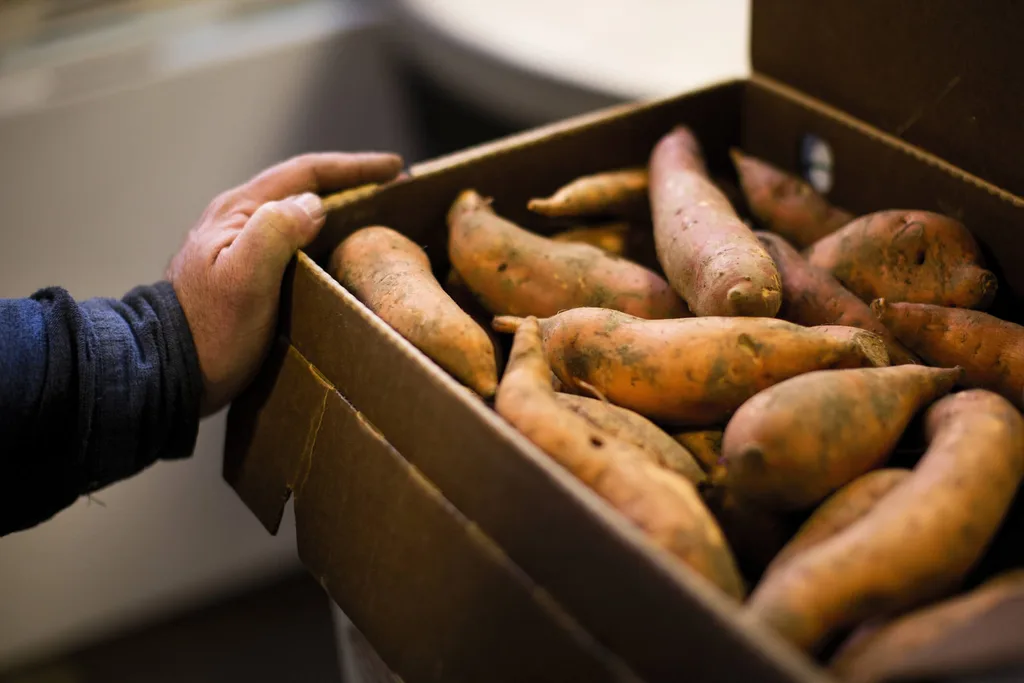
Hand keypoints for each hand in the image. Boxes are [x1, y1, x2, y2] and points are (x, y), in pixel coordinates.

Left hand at [168, 151, 403, 414]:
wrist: (169, 371)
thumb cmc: (209, 329)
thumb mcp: (244, 277)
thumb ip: (275, 231)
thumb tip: (315, 206)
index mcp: (239, 211)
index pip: (304, 174)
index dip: (353, 168)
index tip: (394, 168)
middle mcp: (239, 221)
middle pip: (303, 189)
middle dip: (351, 185)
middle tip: (395, 191)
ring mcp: (239, 248)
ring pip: (299, 216)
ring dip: (339, 212)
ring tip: (376, 220)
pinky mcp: (245, 275)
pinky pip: (294, 244)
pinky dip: (325, 240)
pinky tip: (341, 257)